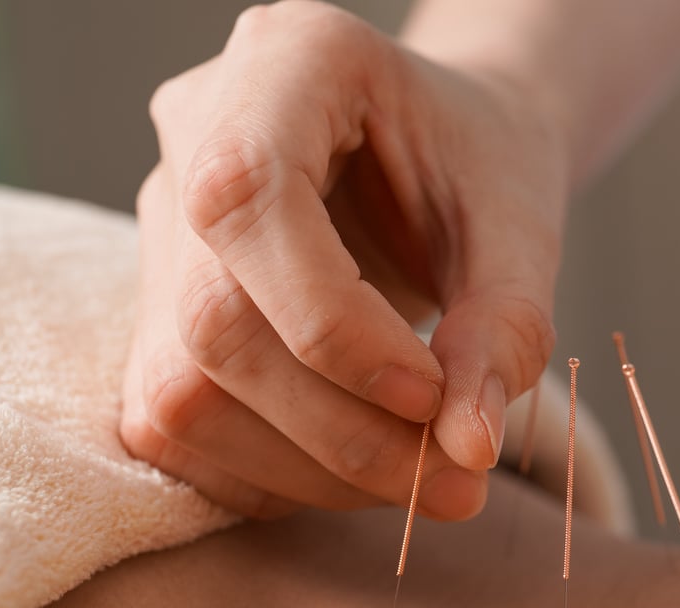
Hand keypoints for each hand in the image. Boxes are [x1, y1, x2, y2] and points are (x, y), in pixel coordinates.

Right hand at [120, 2, 567, 519]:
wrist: (441, 151)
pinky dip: (273, 475)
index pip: (248, 200)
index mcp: (287, 59)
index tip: (434, 398)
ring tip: (422, 476)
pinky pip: (177, 426)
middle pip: (213, 320)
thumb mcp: (522, 224)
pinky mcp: (156, 308)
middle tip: (455, 476)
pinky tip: (356, 464)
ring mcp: (163, 224)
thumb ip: (505, 326)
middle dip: (341, 429)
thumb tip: (465, 450)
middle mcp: (197, 132)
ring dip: (310, 469)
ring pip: (180, 391)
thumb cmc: (484, 164)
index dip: (335, 328)